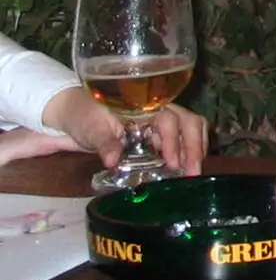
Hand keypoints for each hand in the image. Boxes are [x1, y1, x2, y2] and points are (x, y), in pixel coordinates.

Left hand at [4, 87, 209, 173]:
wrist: (75, 111)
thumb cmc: (83, 115)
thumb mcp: (90, 127)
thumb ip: (103, 141)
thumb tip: (113, 160)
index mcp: (145, 107)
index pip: (170, 119)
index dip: (174, 141)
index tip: (173, 163)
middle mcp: (159, 111)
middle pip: (190, 121)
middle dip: (195, 147)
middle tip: (193, 172)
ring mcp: (160, 122)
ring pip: (191, 127)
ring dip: (196, 149)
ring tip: (192, 172)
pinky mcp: (158, 134)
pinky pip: (182, 137)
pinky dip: (189, 150)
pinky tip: (185, 167)